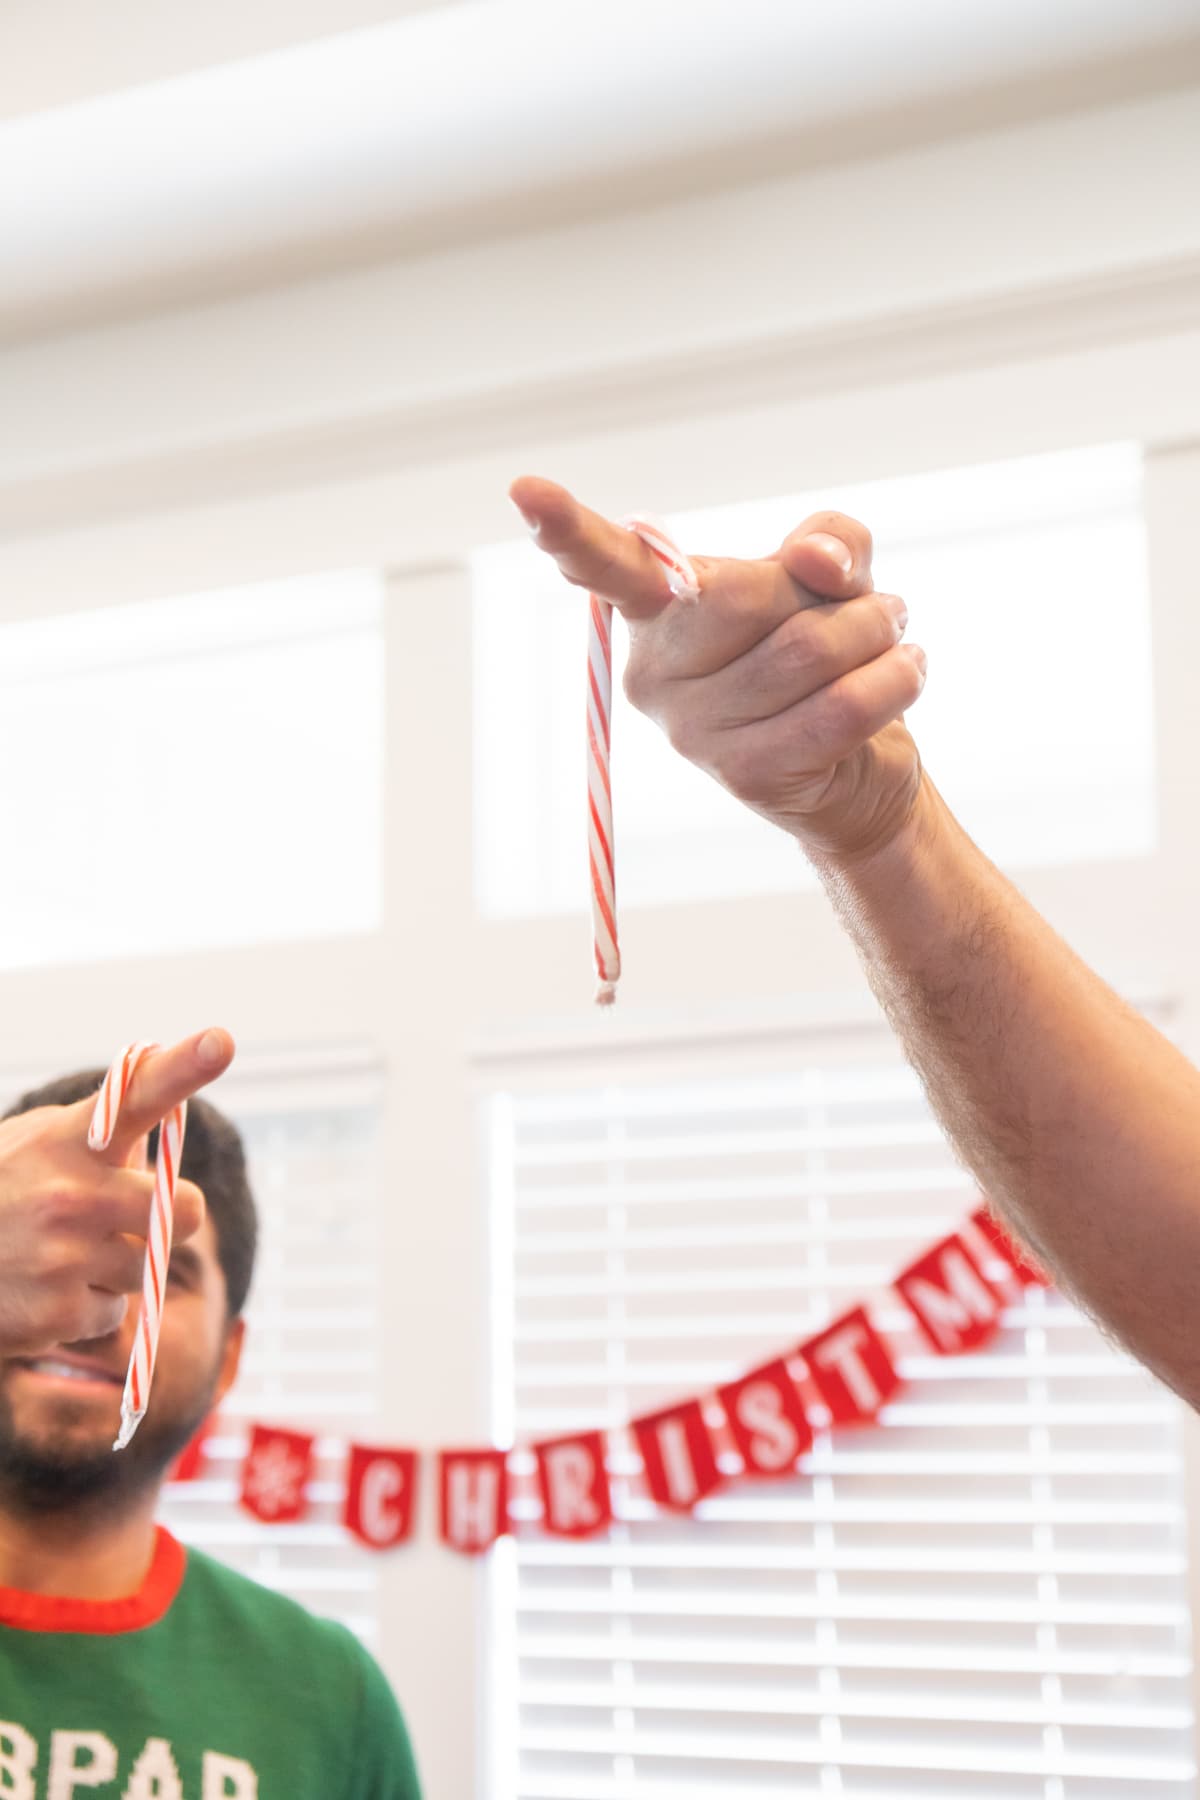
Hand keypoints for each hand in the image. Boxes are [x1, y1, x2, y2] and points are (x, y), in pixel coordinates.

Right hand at [0, 1027, 234, 1354]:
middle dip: (174, 1216)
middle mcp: (72, 1194)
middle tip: (134, 1214)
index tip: (220, 1041)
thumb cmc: (0, 1190)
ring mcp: (65, 1258)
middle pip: (187, 1209)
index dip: (184, 1066)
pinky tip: (41, 1288)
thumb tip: (164, 1136)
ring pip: (148, 1267)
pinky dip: (86, 1307)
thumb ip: (99, 1133)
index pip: (136, 1094)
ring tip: (59, 1253)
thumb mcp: (36, 1142)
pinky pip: (113, 1313)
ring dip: (118, 1266)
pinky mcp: (58, 1313)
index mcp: (70, 1140)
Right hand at [510, 476, 927, 862]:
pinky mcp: (747, 775)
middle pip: (749, 595)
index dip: (566, 529)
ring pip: (806, 651)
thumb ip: (827, 542)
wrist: (857, 768)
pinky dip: (895, 679)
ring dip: (877, 633)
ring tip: (891, 637)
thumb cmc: (827, 654)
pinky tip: (908, 668)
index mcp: (656, 613)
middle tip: (873, 605)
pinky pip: (838, 709)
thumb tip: (818, 560)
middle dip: (831, 594)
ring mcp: (694, 732)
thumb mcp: (832, 576)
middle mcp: (654, 673)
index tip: (524, 490)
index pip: (607, 564)